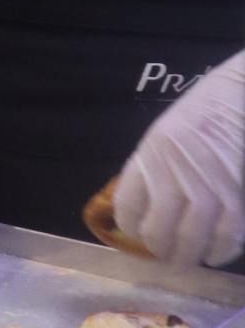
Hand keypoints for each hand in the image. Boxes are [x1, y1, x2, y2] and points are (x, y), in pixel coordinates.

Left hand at [114, 48, 244, 267]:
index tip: (134, 233)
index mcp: (147, 156)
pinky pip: (227, 234)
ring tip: (185, 262)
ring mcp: (206, 186)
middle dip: (159, 249)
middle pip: (157, 228)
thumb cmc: (195, 117)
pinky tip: (213, 255)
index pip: (127, 205)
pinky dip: (219, 251)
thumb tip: (140, 208)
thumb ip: (149, 170)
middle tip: (163, 256)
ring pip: (191, 238)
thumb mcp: (159, 138)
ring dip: (187, 257)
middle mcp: (172, 174)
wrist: (234, 98)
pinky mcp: (235, 194)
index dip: (129, 226)